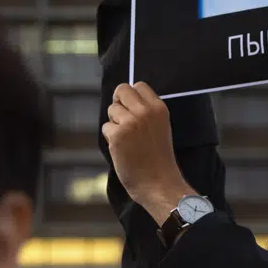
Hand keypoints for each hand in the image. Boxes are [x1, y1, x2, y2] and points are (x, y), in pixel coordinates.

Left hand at [102, 82, 194, 224]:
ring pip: (112, 110)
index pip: (138, 85)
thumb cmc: (159, 158)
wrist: (159, 182)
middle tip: (123, 120)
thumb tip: (124, 100)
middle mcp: (145, 111)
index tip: (131, 108)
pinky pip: (106, 128)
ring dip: (115, 123)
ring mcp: (130, 122)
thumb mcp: (161, 127)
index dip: (131, 96)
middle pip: (122, 90)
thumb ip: (146, 112)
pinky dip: (111, 138)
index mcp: (159, 108)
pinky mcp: (117, 135)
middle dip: (119, 103)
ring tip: (127, 139)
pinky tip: (122, 149)